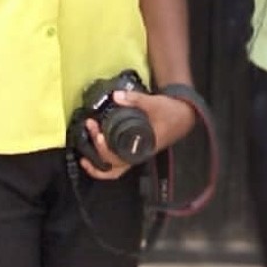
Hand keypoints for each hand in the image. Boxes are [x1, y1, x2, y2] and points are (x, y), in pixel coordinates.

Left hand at [77, 90, 195, 180]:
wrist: (183, 115)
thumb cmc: (169, 112)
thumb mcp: (153, 103)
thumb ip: (135, 100)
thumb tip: (115, 96)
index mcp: (142, 149)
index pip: (119, 159)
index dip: (105, 150)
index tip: (98, 133)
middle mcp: (137, 156)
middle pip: (113, 167)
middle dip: (97, 151)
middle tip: (90, 128)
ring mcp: (135, 154)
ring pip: (115, 170)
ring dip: (98, 166)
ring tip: (83, 158)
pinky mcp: (134, 149)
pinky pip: (118, 162)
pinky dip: (105, 162)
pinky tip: (96, 152)